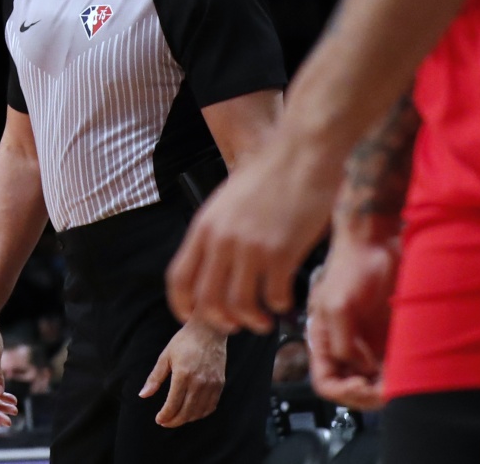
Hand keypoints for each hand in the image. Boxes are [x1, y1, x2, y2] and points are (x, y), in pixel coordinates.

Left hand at [139, 318, 226, 426]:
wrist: (208, 331)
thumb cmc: (183, 341)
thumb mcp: (165, 356)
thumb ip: (155, 378)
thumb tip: (142, 395)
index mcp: (183, 374)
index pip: (173, 404)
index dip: (165, 415)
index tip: (159, 420)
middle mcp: (199, 382)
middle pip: (187, 412)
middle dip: (174, 421)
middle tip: (165, 422)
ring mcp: (212, 384)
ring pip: (199, 412)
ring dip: (187, 419)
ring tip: (176, 418)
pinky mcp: (220, 384)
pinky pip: (211, 406)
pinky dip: (201, 413)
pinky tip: (192, 412)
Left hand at [166, 136, 334, 333]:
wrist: (301, 154)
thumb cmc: (269, 175)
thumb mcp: (227, 201)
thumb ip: (218, 232)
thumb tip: (216, 268)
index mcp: (203, 227)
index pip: (178, 278)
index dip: (182, 305)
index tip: (191, 318)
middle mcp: (220, 240)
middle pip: (206, 299)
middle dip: (220, 320)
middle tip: (235, 325)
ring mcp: (249, 247)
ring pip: (238, 305)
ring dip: (251, 320)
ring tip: (262, 320)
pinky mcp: (280, 253)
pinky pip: (273, 297)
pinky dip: (278, 305)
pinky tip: (284, 300)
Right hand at [307, 230, 398, 410]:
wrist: (379, 244)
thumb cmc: (352, 266)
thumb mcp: (336, 304)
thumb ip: (339, 341)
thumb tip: (355, 366)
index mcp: (324, 339)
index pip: (326, 382)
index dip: (343, 391)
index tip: (361, 385)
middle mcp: (346, 345)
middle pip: (352, 389)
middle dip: (368, 394)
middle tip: (385, 388)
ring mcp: (369, 344)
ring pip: (376, 384)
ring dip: (387, 389)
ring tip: (399, 381)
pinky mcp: (392, 340)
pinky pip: (395, 370)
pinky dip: (403, 378)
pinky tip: (408, 371)